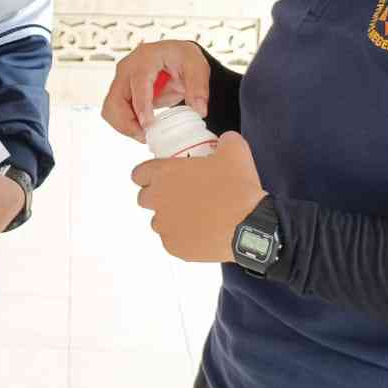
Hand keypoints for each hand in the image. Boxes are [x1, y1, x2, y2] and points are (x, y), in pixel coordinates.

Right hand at [101, 39, 210, 140]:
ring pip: (111, 109)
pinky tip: (142, 128)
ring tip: (145, 134)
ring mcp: (121, 81)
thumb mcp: (197, 66)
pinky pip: (115, 113)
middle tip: (146, 136)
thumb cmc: (182, 58)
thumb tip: (199, 110)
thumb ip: (199, 87)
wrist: (175, 58)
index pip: (138, 82)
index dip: (141, 105)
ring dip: (125, 126)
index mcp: (145, 57)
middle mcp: (127, 68)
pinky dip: (126, 125)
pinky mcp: (120, 93)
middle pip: (115, 100)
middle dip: (127, 122)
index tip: (147, 125)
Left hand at [132, 132, 264, 261]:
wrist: (250, 226)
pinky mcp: (174, 247)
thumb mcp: (235, 150)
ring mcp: (165, 226)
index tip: (161, 176)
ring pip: (159, 221)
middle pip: (145, 198)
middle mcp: (158, 200)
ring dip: (170, 217)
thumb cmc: (238, 188)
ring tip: (194, 215)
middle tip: (181, 195)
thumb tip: (225, 141)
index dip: (148, 174)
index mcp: (164, 174)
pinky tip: (201, 231)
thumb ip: (224, 140)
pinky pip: (172, 240)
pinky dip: (183, 237)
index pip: (138, 173)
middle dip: (158, 196)